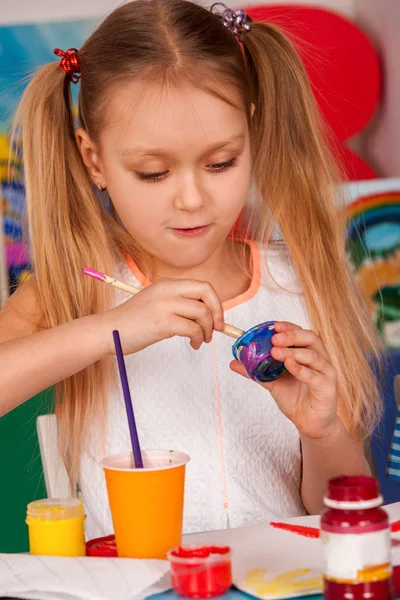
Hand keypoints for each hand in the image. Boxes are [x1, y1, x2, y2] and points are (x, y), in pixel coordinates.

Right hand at [98, 278, 223, 355]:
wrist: (107, 331)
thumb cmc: (131, 322)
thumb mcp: (156, 302)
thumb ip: (178, 303)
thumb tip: (206, 315)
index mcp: (167, 283)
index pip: (202, 285)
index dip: (215, 302)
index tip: (217, 318)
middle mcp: (167, 290)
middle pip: (207, 292)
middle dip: (218, 312)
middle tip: (217, 328)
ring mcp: (165, 305)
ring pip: (202, 313)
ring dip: (207, 330)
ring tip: (201, 340)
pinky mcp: (163, 323)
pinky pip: (193, 329)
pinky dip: (198, 338)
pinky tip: (194, 344)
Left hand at [230, 321, 338, 438]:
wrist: (309, 423)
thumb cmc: (295, 398)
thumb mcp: (271, 382)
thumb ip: (255, 371)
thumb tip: (233, 362)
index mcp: (308, 353)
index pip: (301, 333)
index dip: (288, 327)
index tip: (273, 326)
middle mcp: (320, 359)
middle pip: (311, 338)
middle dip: (292, 335)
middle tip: (274, 339)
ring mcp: (326, 372)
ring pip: (313, 356)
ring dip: (293, 352)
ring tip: (275, 352)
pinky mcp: (328, 387)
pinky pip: (314, 376)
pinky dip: (301, 369)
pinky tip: (288, 365)